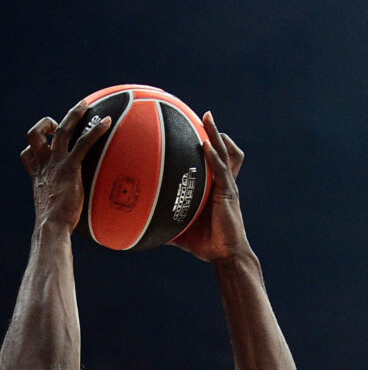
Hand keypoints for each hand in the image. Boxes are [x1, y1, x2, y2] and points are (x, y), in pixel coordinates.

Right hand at [20, 101, 110, 233]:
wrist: (51, 227)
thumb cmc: (53, 227)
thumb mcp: (51, 213)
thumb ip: (58, 207)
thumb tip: (69, 223)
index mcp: (37, 177)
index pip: (27, 155)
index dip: (33, 147)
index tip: (44, 146)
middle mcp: (44, 166)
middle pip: (36, 135)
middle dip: (46, 124)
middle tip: (59, 123)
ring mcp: (56, 164)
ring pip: (61, 130)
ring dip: (73, 114)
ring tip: (84, 105)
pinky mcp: (69, 167)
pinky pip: (83, 142)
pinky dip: (95, 130)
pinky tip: (107, 122)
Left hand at [172, 112, 250, 261]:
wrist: (224, 255)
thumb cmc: (205, 243)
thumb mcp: (180, 229)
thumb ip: (164, 222)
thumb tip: (140, 225)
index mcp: (214, 188)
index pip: (213, 161)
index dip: (209, 145)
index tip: (196, 130)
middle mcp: (223, 182)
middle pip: (223, 150)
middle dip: (215, 131)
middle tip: (205, 115)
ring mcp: (227, 186)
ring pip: (224, 153)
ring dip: (216, 135)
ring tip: (208, 119)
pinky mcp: (228, 193)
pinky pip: (221, 170)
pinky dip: (213, 156)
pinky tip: (205, 146)